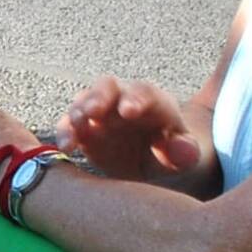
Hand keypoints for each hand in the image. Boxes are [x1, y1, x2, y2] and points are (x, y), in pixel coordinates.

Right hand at [53, 74, 200, 183]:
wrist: (153, 165)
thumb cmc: (171, 156)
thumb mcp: (186, 157)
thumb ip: (186, 151)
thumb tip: (183, 147)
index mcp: (154, 103)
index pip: (145, 92)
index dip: (136, 99)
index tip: (129, 111)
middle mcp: (123, 101)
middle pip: (107, 86)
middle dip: (99, 96)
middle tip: (93, 110)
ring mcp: (101, 113)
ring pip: (84, 101)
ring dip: (78, 111)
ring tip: (77, 124)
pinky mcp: (84, 130)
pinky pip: (69, 126)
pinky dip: (65, 133)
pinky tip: (67, 147)